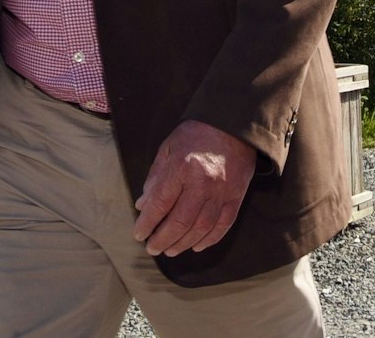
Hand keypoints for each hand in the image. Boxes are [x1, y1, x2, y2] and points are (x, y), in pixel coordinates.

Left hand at [132, 119, 252, 256]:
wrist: (233, 124)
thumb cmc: (196, 134)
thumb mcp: (168, 147)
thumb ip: (155, 177)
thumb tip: (143, 205)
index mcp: (181, 168)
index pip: (160, 203)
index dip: (147, 223)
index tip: (139, 234)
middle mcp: (202, 183)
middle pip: (180, 221)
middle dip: (163, 239)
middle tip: (152, 248)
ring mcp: (221, 191)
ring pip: (201, 228)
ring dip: (184, 243)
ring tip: (170, 250)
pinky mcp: (236, 196)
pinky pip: (223, 225)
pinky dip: (210, 240)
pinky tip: (197, 246)